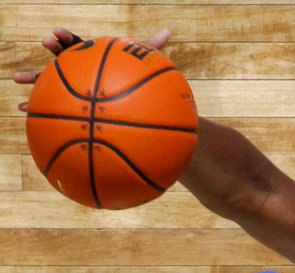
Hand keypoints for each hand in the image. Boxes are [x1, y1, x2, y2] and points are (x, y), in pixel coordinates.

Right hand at [14, 28, 171, 110]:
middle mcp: (76, 68)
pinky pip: (47, 105)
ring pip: (46, 80)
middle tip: (45, 42)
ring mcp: (68, 84)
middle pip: (60, 57)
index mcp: (89, 57)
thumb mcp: (140, 64)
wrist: (124, 100)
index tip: (57, 32)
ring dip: (32, 78)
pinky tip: (23, 111)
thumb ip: (150, 48)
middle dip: (52, 49)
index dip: (66, 38)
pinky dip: (35, 107)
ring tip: (16, 80)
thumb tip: (168, 31)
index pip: (75, 43)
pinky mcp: (65, 102)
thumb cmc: (130, 79)